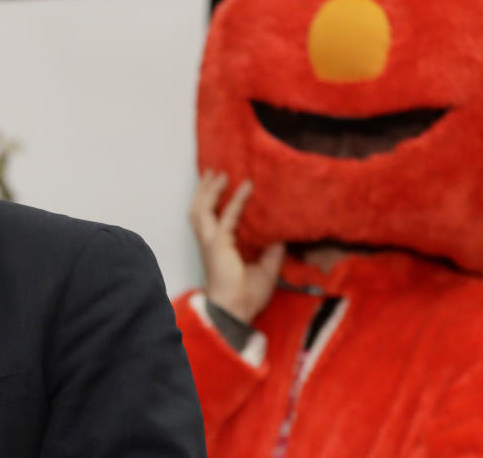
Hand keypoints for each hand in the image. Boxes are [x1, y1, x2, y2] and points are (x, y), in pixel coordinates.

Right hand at [190, 170, 283, 323]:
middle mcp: (210, 242)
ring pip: (202, 209)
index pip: (214, 219)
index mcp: (218, 248)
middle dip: (204, 190)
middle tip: (213, 171)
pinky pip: (227, 216)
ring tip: (219, 173)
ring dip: (210, 190)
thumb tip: (282, 235)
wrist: (237, 311)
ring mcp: (211, 242)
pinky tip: (246, 187)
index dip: (216, 202)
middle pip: (199, 210)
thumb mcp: (266, 270)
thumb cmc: (248, 295)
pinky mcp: (218, 244)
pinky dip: (236, 200)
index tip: (222, 185)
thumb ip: (272, 252)